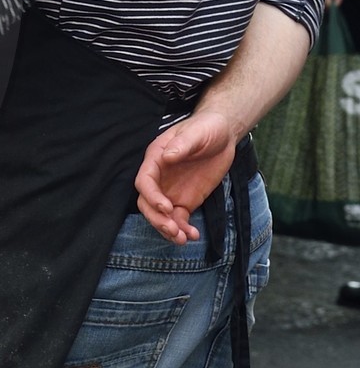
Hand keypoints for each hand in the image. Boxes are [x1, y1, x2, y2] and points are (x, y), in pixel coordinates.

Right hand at [134, 109, 236, 244]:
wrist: (223, 136)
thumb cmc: (206, 128)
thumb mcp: (196, 133)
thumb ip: (182, 145)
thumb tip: (167, 157)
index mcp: (156, 159)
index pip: (144, 182)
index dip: (152, 197)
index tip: (167, 208)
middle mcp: (160, 178)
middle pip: (147, 203)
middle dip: (157, 219)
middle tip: (173, 230)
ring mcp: (171, 191)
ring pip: (161, 216)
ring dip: (169, 229)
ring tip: (184, 239)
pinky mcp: (185, 201)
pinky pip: (179, 219)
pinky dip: (183, 229)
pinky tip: (193, 235)